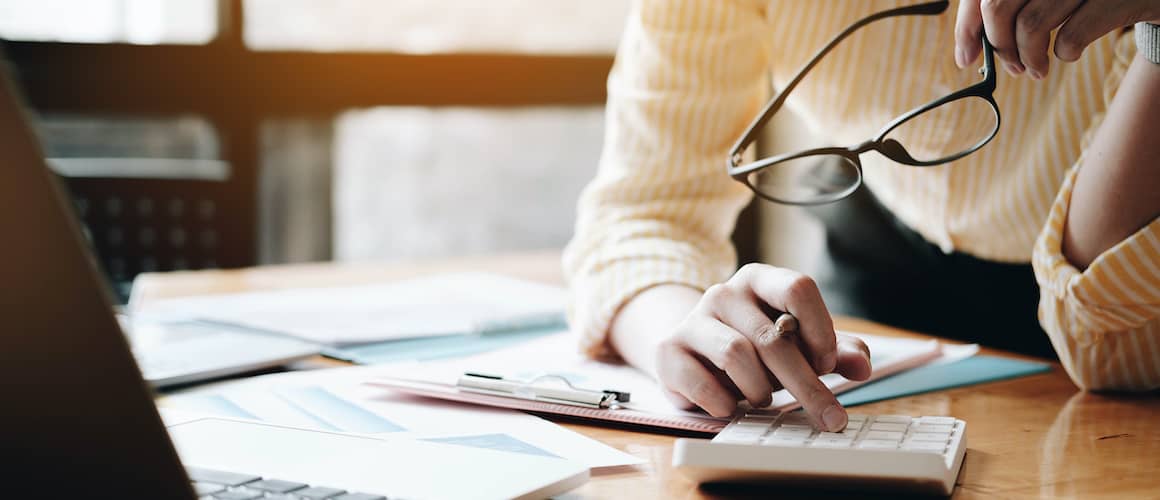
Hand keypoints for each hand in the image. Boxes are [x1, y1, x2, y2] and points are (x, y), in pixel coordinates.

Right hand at [654, 264, 871, 430]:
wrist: (691, 354)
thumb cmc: (753, 347)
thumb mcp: (797, 345)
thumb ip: (834, 351)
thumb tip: (862, 366)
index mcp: (758, 280)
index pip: (798, 288)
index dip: (819, 329)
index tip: (828, 363)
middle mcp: (723, 292)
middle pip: (773, 336)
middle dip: (806, 383)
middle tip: (829, 416)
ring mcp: (692, 320)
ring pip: (738, 356)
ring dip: (761, 390)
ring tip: (763, 399)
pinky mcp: (669, 352)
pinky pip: (704, 384)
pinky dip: (726, 403)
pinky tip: (731, 406)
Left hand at [954, 0, 1159, 78]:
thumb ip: (1010, 7)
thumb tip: (968, 50)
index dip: (967, 27)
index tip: (966, 57)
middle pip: (998, 7)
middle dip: (1000, 46)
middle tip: (1012, 66)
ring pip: (1031, 25)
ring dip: (1029, 58)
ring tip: (1037, 69)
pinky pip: (1071, 36)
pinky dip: (1064, 53)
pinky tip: (1069, 53)